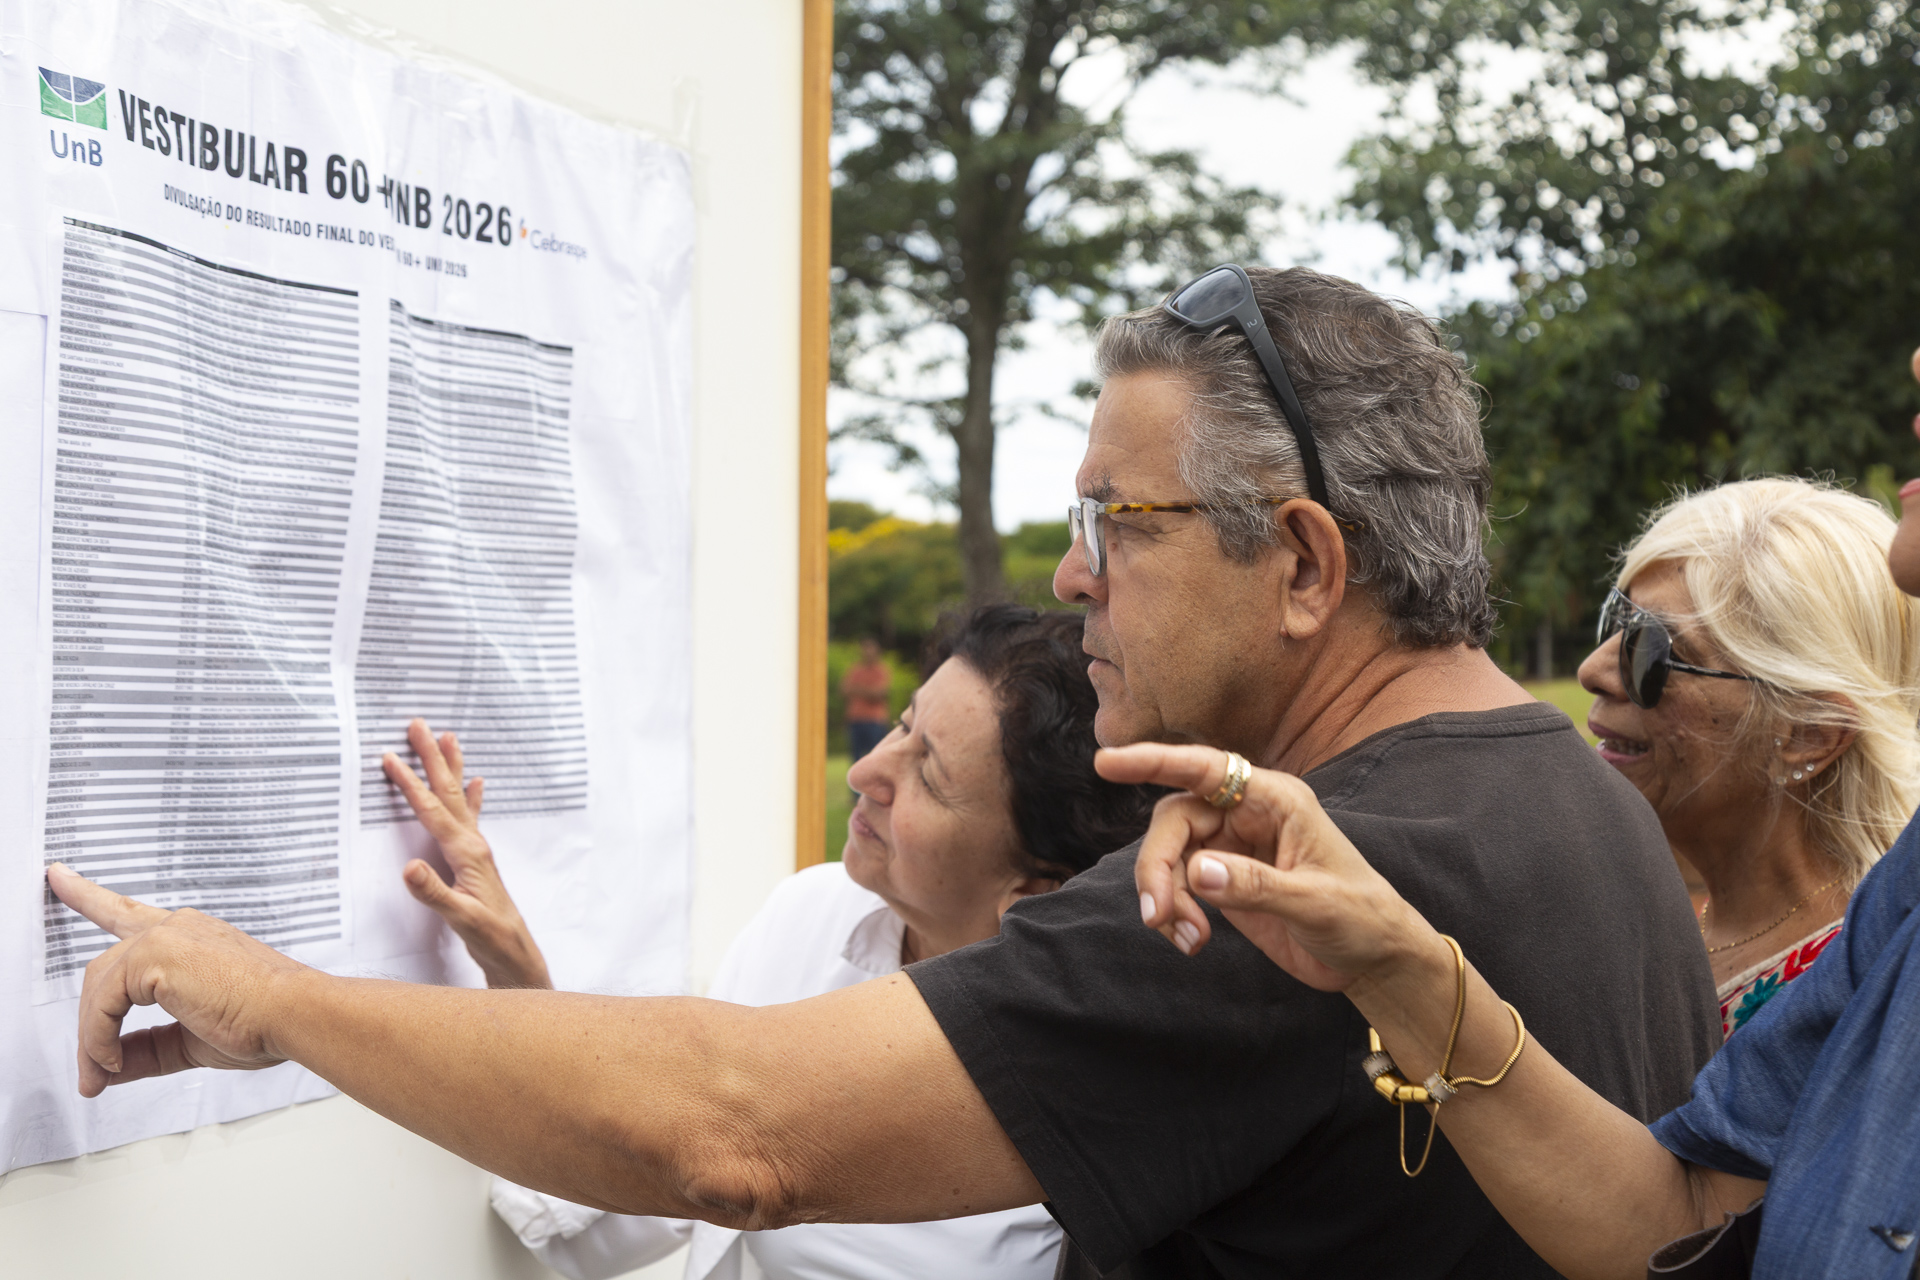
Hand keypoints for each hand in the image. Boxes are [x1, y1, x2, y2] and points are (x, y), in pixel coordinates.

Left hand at [47, 863, 308, 1095]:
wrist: (294, 1015)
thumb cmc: (265, 1022)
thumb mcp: (192, 1042)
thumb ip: (147, 1049)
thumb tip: (109, 1067)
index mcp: (192, 939)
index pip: (128, 915)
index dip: (89, 897)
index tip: (60, 878)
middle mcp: (177, 928)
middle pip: (103, 968)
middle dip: (87, 1022)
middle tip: (91, 1070)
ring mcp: (165, 937)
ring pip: (97, 987)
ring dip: (91, 1039)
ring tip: (101, 1074)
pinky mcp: (156, 955)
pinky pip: (101, 1003)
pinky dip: (97, 1039)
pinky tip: (111, 1061)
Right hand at [383, 719, 550, 989]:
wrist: (513, 952)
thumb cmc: (489, 936)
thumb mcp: (459, 918)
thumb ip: (434, 893)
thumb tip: (410, 868)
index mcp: (467, 852)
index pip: (432, 810)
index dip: (410, 783)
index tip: (391, 757)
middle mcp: (473, 844)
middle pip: (448, 791)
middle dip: (432, 757)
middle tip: (419, 724)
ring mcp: (476, 850)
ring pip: (458, 798)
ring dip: (450, 767)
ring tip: (447, 737)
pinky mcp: (476, 859)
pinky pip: (470, 817)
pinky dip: (471, 796)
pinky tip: (476, 783)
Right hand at [1099, 743, 1431, 991]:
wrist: (1374, 960)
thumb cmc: (1361, 918)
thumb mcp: (1315, 903)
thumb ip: (1255, 885)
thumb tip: (1195, 871)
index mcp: (1276, 800)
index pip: (1206, 769)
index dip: (1153, 762)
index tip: (1105, 763)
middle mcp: (1248, 815)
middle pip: (1174, 821)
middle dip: (1156, 866)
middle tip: (1157, 915)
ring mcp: (1233, 847)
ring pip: (1169, 855)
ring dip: (1164, 896)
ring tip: (1187, 938)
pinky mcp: (1224, 881)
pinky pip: (1178, 885)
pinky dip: (1173, 914)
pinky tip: (1192, 942)